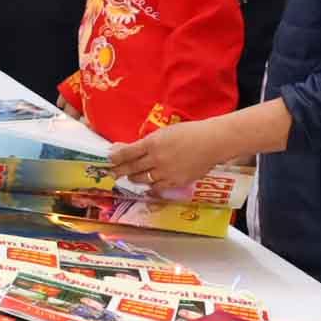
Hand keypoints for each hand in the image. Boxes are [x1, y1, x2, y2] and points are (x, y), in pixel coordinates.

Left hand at [109, 118, 244, 192]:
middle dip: (119, 170)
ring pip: (142, 179)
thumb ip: (147, 142)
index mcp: (153, 143)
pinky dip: (150, 187)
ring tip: (130, 176)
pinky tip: (147, 185)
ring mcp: (166, 172)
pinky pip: (157, 188)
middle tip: (112, 172)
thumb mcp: (165, 132)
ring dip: (134, 178)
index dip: (115, 157)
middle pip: (131, 168)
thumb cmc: (190, 133)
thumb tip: (128, 147)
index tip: (108, 159)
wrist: (212, 142)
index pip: (127, 153)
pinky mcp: (175, 182)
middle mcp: (157, 159)